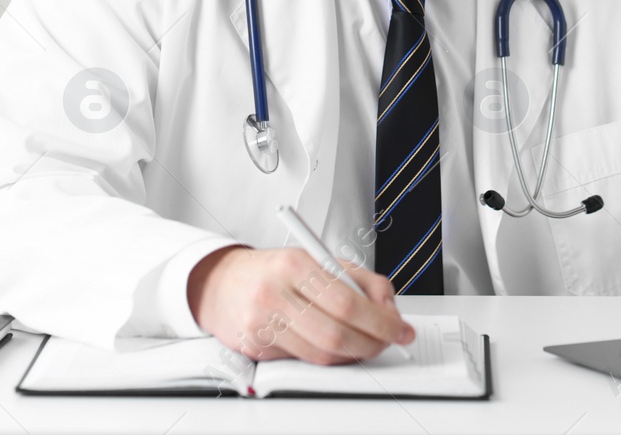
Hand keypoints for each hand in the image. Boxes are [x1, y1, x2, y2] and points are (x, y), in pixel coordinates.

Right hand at [186, 245, 415, 363]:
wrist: (219, 284)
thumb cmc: (273, 271)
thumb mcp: (315, 259)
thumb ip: (358, 278)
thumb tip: (388, 307)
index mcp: (293, 265)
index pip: (347, 301)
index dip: (381, 321)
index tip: (400, 328)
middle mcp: (274, 294)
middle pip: (336, 334)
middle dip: (372, 343)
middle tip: (388, 341)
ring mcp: (262, 324)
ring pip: (321, 355)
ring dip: (352, 355)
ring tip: (364, 344)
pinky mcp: (256, 348)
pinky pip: (303, 361)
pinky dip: (326, 358)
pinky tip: (334, 346)